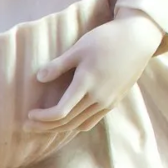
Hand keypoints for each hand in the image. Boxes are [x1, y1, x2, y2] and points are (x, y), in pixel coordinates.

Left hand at [27, 8, 164, 134]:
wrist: (139, 39)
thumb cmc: (107, 39)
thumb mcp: (79, 48)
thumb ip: (59, 65)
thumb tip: (39, 78)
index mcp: (86, 83)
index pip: (60, 112)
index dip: (42, 117)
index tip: (29, 114)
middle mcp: (98, 97)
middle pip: (67, 122)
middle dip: (45, 126)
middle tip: (28, 126)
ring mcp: (108, 101)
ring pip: (79, 124)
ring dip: (60, 128)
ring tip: (45, 125)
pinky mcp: (115, 101)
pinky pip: (92, 120)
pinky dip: (77, 125)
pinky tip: (69, 121)